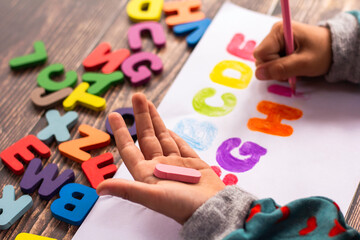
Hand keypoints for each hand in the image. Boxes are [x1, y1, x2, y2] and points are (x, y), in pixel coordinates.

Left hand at [97, 93, 224, 223]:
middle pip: (146, 137)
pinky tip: (166, 127)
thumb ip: (127, 190)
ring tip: (148, 103)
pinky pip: (179, 145)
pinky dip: (172, 135)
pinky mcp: (191, 163)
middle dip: (141, 117)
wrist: (212, 210)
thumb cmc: (181, 205)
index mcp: (146, 174)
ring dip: (155, 120)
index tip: (114, 115)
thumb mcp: (152, 196)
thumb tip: (98, 188)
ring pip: (162, 137)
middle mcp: (159, 167)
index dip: (121, 132)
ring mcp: (175, 164)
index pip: (129, 149)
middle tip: (137, 96)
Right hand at [254, 21, 331, 80]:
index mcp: (278, 31)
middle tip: (293, 68)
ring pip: (266, 64)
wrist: (335, 50)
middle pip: (261, 60)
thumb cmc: (323, 52)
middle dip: (275, 69)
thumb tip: (258, 74)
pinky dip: (281, 69)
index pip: (261, 54)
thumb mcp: (303, 63)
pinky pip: (271, 64)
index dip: (272, 65)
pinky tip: (293, 66)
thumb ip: (281, 69)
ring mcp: (275, 42)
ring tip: (295, 67)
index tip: (289, 65)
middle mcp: (274, 35)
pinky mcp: (278, 49)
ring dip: (279, 71)